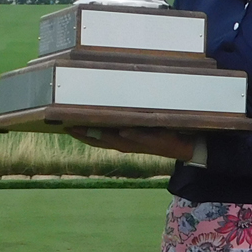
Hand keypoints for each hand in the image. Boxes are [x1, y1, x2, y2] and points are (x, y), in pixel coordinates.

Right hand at [68, 126, 198, 160]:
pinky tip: (123, 130)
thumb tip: (119, 104)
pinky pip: (142, 138)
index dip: (82, 134)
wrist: (187, 147)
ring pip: (119, 141)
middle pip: (103, 141)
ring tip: (88, 129)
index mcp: (125, 140)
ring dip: (104, 136)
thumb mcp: (146, 126)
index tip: (65, 127)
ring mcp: (142, 143)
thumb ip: (132, 119)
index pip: (99, 139)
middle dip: (85, 135)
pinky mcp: (156, 141)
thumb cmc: (164, 134)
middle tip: (69, 128)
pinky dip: (132, 135)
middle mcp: (130, 144)